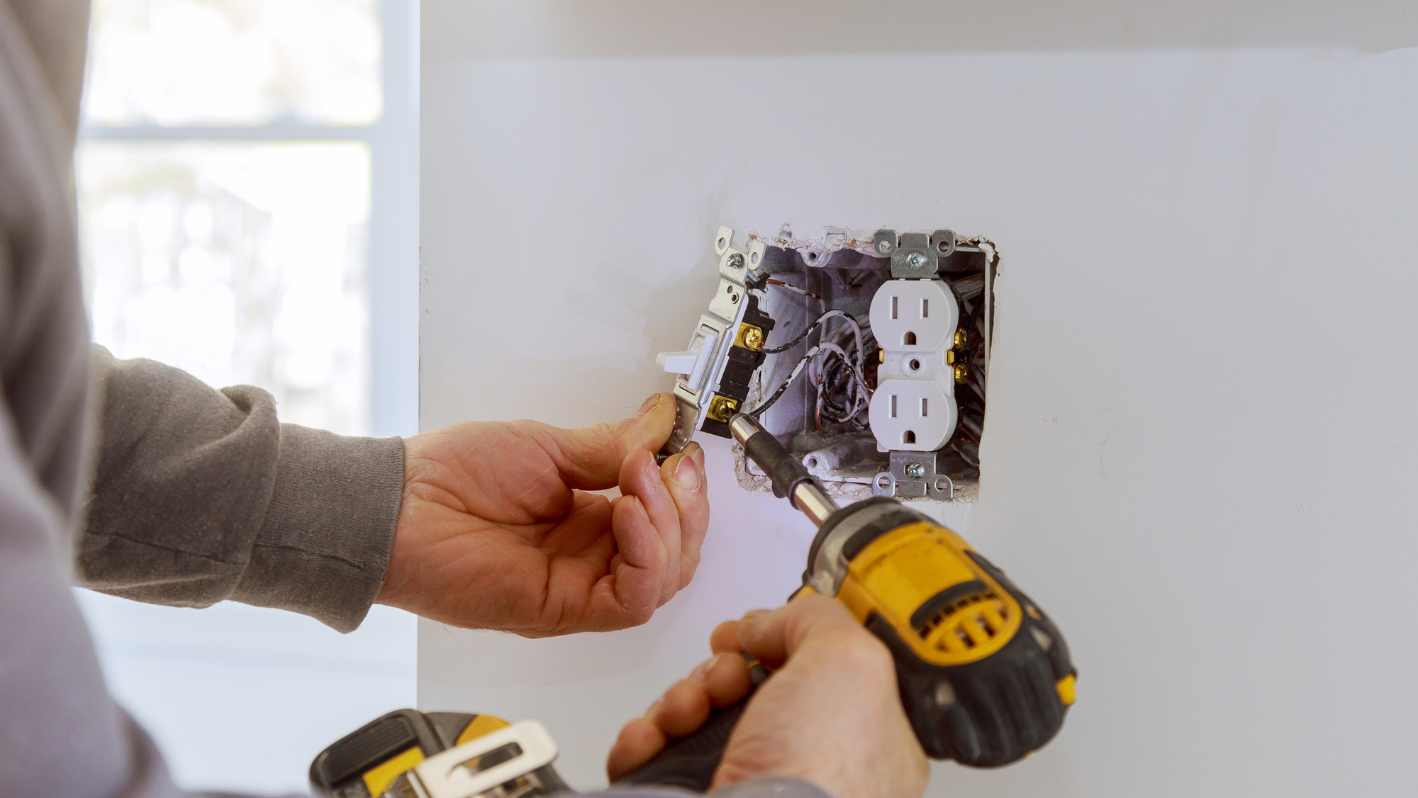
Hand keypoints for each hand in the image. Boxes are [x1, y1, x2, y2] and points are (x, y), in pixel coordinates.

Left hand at [376, 393, 708, 635]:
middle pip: (676, 555)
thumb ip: (610, 445)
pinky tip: (629, 515)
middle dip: (687, 507)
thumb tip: (659, 422)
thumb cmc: (448, 477)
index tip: (681, 450)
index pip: (666, 520)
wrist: (398, 506)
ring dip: (669, 527)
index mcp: (588, 519)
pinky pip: (630, 600)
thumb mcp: (545, 446)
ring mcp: (578, 585)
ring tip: (640, 480)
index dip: (684, 489)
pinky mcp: (563, 609)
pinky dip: (646, 557)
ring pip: (663, 580)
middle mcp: (589, 557)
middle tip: (671, 465)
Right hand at [606, 596, 928, 797]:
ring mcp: (747, 787)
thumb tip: (769, 621)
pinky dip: (647, 737)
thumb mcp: (850, 661)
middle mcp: (805, 765)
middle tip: (726, 675)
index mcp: (864, 739)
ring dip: (681, 696)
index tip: (760, 630)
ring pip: (698, 715)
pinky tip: (655, 736)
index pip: (819, 671)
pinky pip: (656, 753)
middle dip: (722, 667)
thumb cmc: (819, 778)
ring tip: (687, 711)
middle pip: (748, 686)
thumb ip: (817, 620)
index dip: (782, 642)